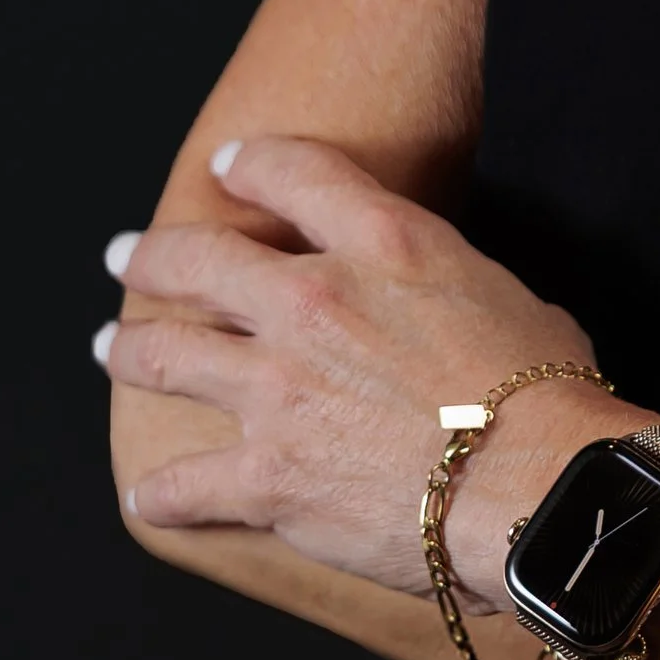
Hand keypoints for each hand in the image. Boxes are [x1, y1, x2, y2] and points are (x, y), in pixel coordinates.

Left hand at [103, 137, 633, 604]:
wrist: (537, 485)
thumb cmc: (547, 394)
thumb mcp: (499, 292)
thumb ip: (441, 283)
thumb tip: (432, 305)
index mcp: (384, 246)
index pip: (295, 175)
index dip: (252, 164)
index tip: (229, 166)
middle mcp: (315, 303)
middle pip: (199, 260)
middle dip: (151, 255)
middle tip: (126, 255)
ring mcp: (278, 390)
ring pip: (164, 355)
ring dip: (129, 351)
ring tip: (113, 348)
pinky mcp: (267, 475)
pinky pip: (184, 485)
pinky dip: (162, 493)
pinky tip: (149, 495)